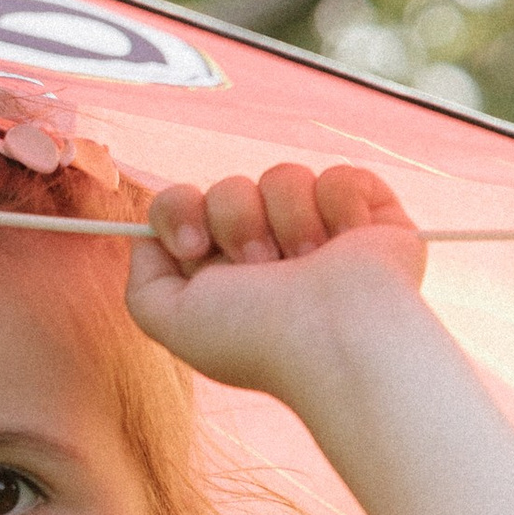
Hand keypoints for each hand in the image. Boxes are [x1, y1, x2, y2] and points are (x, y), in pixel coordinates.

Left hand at [125, 162, 426, 397]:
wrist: (338, 338)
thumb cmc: (256, 336)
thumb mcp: (172, 323)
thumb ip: (144, 286)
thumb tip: (150, 240)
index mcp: (223, 267)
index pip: (182, 203)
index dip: (180, 210)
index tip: (195, 245)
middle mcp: (269, 246)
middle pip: (228, 187)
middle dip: (238, 222)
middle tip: (263, 266)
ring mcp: (320, 228)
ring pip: (283, 176)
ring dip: (290, 220)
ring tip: (309, 261)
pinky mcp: (369, 215)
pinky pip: (339, 175)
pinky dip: (341, 205)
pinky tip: (347, 243)